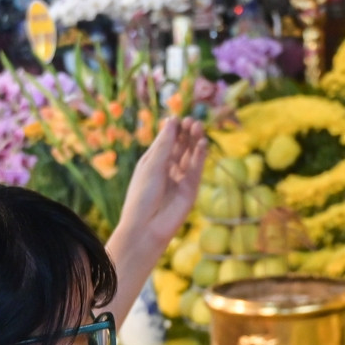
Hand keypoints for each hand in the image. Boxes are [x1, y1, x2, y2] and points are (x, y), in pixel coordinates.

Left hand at [114, 117, 207, 245]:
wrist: (146, 227)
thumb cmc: (142, 196)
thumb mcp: (152, 166)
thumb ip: (165, 145)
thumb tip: (172, 120)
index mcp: (153, 162)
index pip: (166, 141)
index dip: (173, 129)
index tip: (179, 117)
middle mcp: (167, 168)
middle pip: (180, 146)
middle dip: (186, 133)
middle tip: (192, 121)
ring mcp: (180, 178)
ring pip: (190, 155)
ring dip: (194, 141)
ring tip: (198, 127)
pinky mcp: (191, 188)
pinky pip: (197, 169)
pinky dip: (200, 156)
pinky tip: (202, 143)